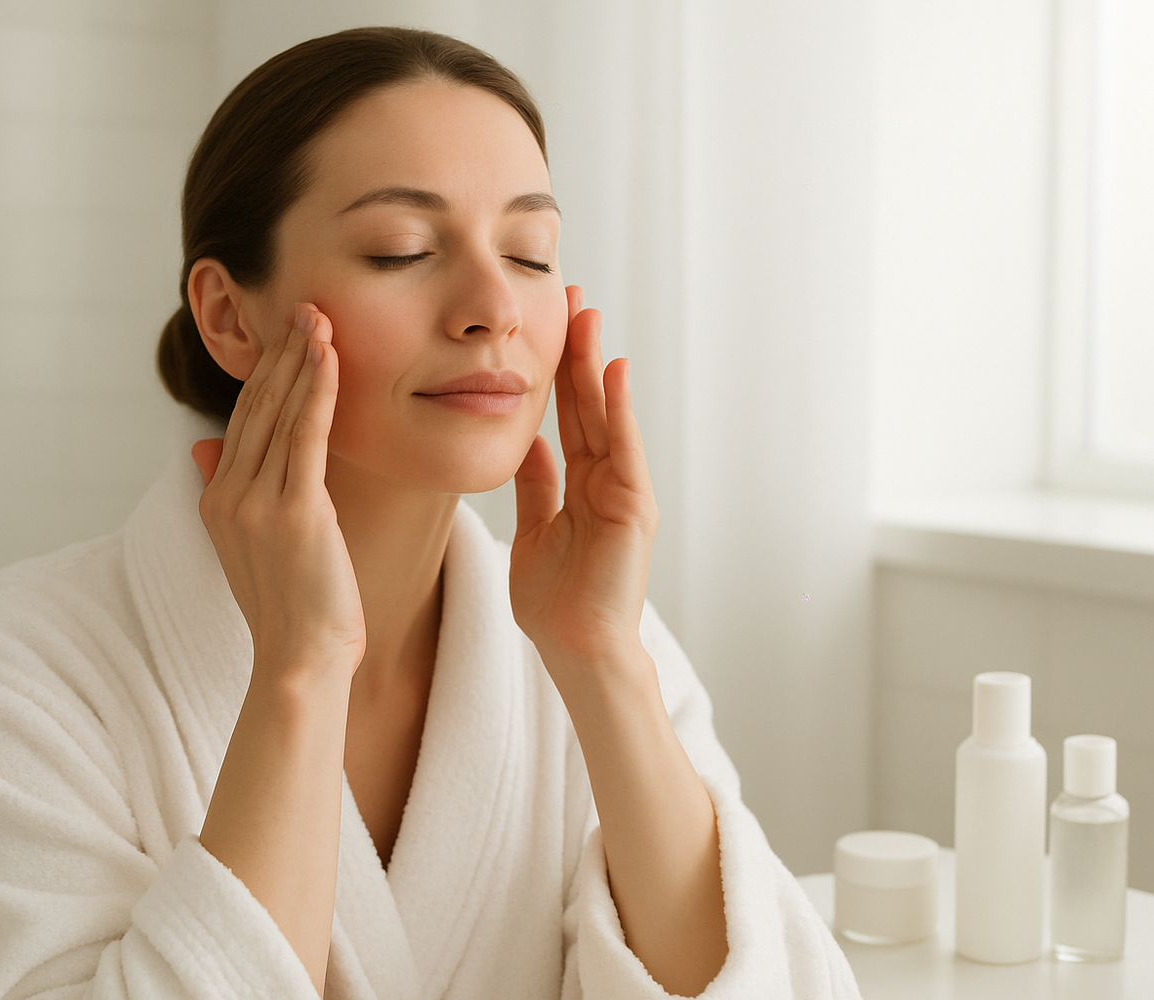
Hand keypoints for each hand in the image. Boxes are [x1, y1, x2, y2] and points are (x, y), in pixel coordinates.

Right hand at [191, 304, 365, 678]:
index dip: (265, 374)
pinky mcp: (295, 512)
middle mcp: (229, 495)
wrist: (300, 660)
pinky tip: (329, 358)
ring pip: (281, 414)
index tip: (286, 335)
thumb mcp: (246, 546)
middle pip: (257, 408)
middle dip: (281, 354)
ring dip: (301, 360)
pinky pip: (306, 437)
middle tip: (304, 306)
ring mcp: (258, 503)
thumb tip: (205, 448)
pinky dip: (318, 392)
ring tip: (318, 317)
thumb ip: (226, 492)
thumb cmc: (290, 609)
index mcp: (218, 500)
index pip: (243, 421)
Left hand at [509, 286, 658, 680]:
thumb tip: (528, 444)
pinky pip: (624, 449)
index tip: (545, 325)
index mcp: (581, 484)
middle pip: (589, 403)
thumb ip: (536, 486)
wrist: (576, 650)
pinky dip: (621, 409)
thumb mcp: (535, 530)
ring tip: (588, 316)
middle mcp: (606, 480)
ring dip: (597, 365)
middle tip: (570, 297)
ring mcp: (623, 491)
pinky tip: (613, 370)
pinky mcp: (633, 507)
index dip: (556, 370)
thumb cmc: (555, 602)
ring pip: (607, 416)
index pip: (568, 415)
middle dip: (577, 351)